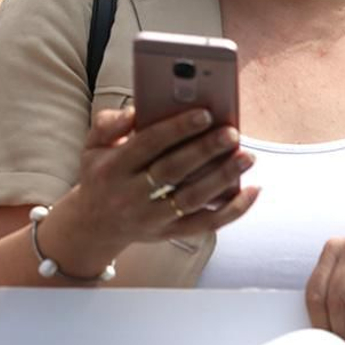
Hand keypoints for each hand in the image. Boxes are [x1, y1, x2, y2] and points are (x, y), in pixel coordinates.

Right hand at [44, 107, 256, 275]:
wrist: (93, 225)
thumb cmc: (100, 174)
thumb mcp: (92, 146)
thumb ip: (109, 124)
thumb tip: (137, 110)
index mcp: (113, 168)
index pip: (147, 144)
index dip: (177, 129)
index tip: (204, 113)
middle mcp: (131, 195)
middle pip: (174, 171)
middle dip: (205, 151)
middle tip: (232, 133)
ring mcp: (152, 218)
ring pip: (193, 198)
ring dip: (224, 177)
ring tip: (247, 156)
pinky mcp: (170, 234)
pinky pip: (206, 224)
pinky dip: (232, 210)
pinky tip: (252, 191)